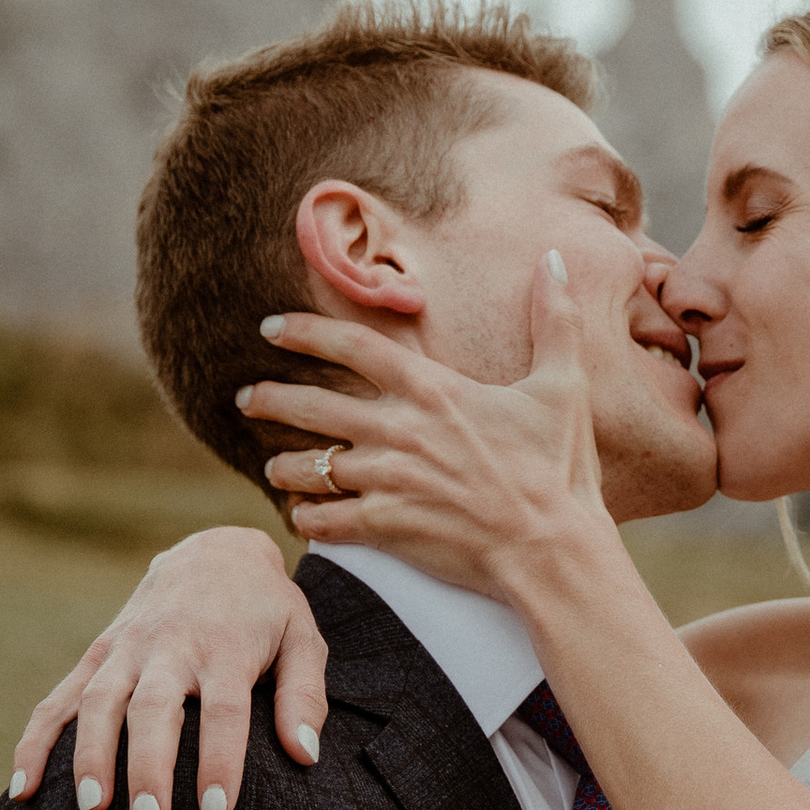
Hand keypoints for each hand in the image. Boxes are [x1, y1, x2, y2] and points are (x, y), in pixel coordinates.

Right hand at [7, 528, 331, 809]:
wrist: (214, 552)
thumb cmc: (265, 612)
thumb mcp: (303, 639)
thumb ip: (305, 696)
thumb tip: (306, 755)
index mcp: (225, 646)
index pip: (223, 710)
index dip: (219, 760)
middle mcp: (170, 646)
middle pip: (153, 707)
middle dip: (148, 766)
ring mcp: (125, 649)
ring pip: (99, 701)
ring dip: (90, 756)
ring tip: (92, 809)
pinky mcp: (96, 655)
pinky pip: (58, 700)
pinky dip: (36, 743)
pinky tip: (23, 792)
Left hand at [238, 263, 606, 590]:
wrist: (552, 550)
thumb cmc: (559, 470)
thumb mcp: (563, 387)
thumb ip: (554, 320)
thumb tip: (556, 258)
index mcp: (433, 390)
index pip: (353, 345)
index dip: (306, 331)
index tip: (271, 328)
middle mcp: (399, 430)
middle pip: (312, 405)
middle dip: (270, 400)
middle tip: (246, 399)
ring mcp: (387, 480)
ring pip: (311, 467)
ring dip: (284, 465)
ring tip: (271, 466)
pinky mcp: (385, 528)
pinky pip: (324, 520)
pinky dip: (307, 518)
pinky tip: (301, 518)